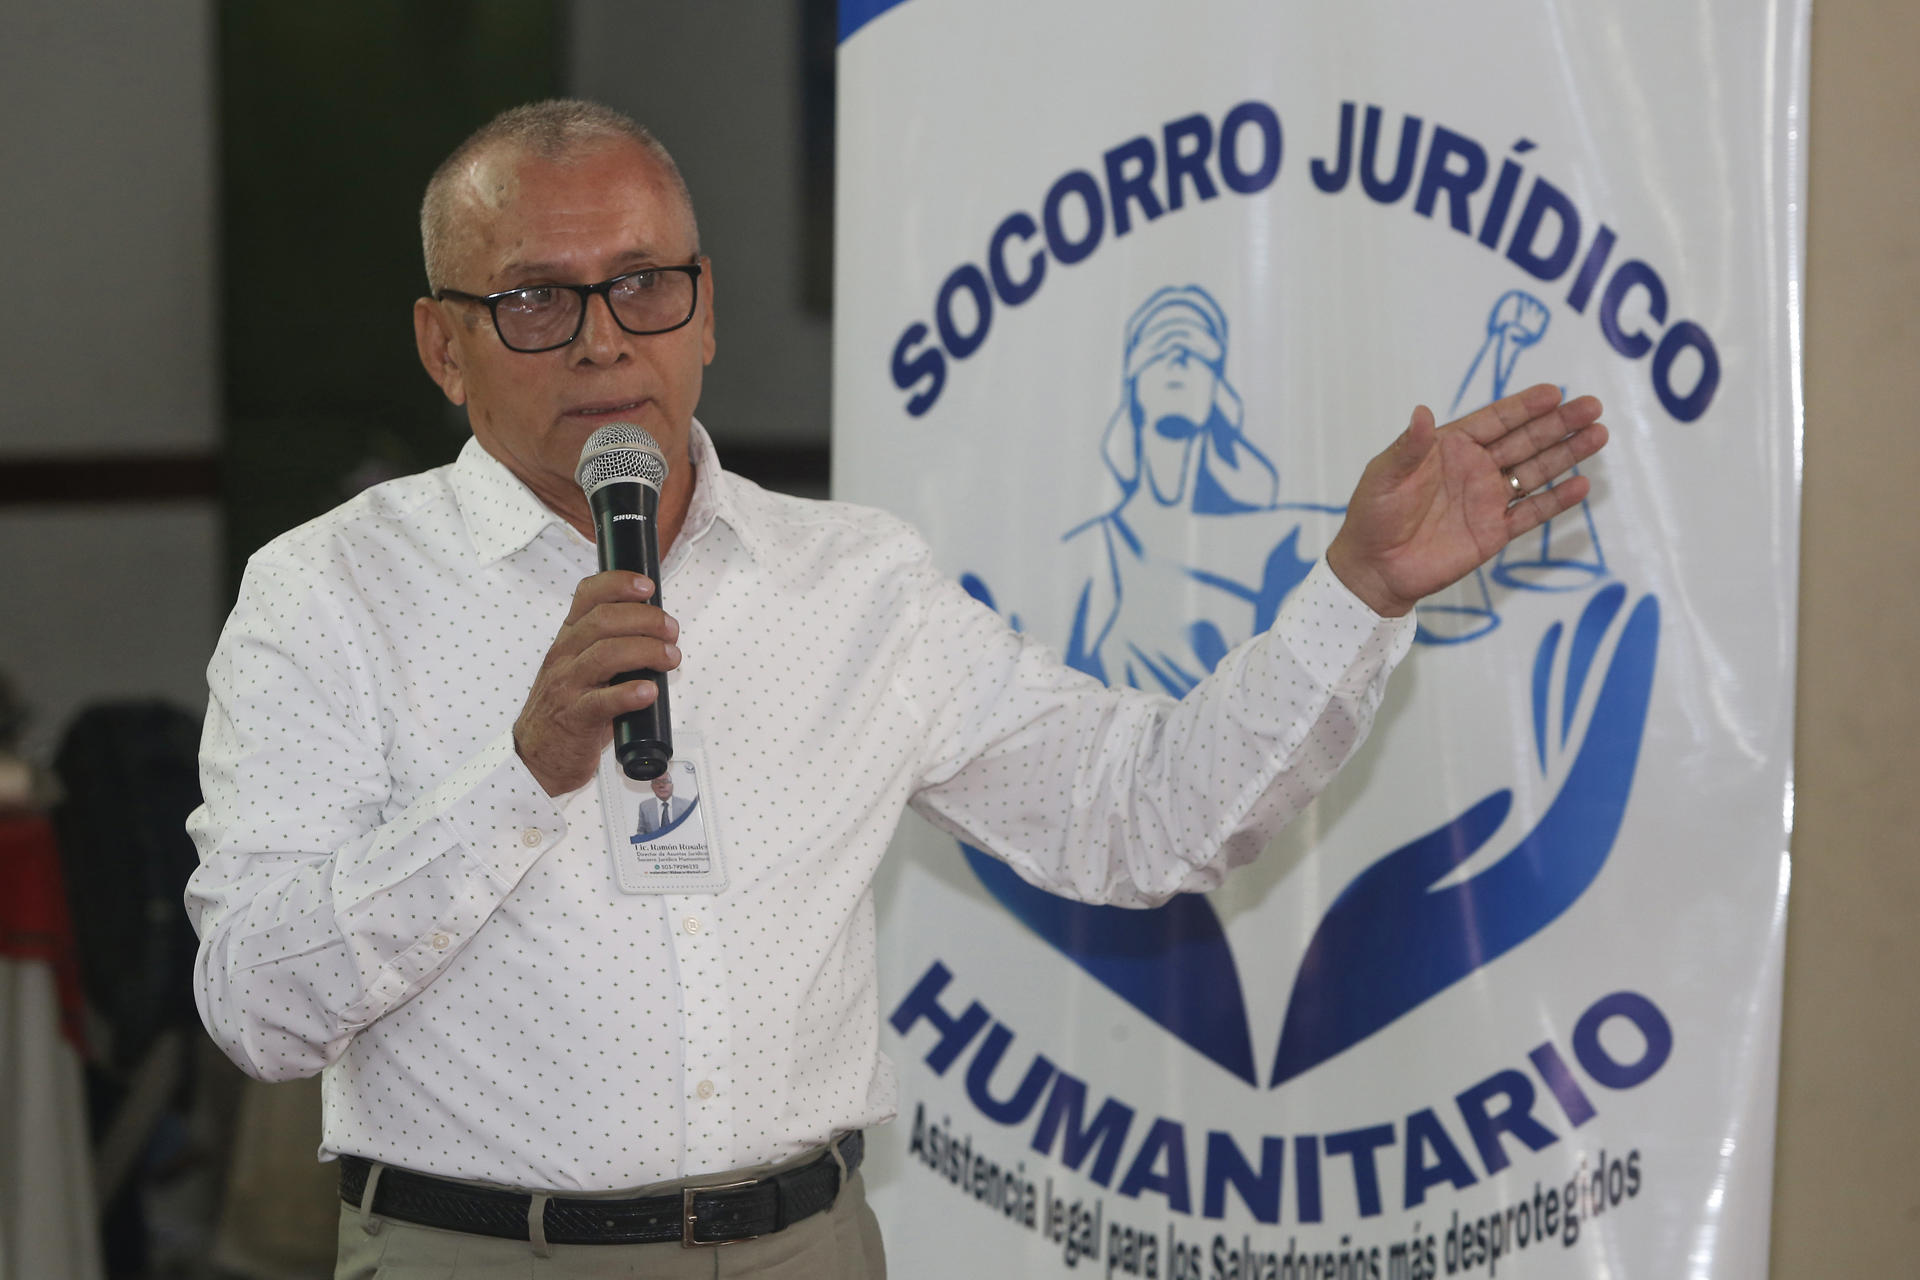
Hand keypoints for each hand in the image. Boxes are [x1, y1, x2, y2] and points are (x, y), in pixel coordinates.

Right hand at [514, 571, 679, 795]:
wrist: (538, 755)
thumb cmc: (569, 708)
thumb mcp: (582, 666)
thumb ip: (611, 645)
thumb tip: (661, 631)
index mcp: (569, 638)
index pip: (587, 595)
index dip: (618, 583)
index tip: (647, 586)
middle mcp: (565, 656)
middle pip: (604, 620)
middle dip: (646, 619)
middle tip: (671, 632)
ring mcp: (567, 686)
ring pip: (606, 654)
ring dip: (647, 651)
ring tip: (670, 658)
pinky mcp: (575, 718)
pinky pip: (602, 701)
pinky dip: (630, 693)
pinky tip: (649, 691)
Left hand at [1324, 384, 1608, 616]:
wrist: (1374, 569)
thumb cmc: (1373, 516)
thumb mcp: (1385, 476)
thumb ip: (1408, 447)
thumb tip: (1422, 412)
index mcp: (1449, 448)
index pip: (1494, 421)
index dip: (1523, 406)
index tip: (1554, 392)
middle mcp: (1475, 468)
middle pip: (1524, 440)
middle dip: (1558, 423)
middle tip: (1592, 406)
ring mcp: (1487, 499)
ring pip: (1535, 471)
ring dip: (1567, 453)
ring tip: (1598, 434)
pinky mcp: (1494, 531)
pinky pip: (1531, 512)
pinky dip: (1556, 500)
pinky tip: (1581, 484)